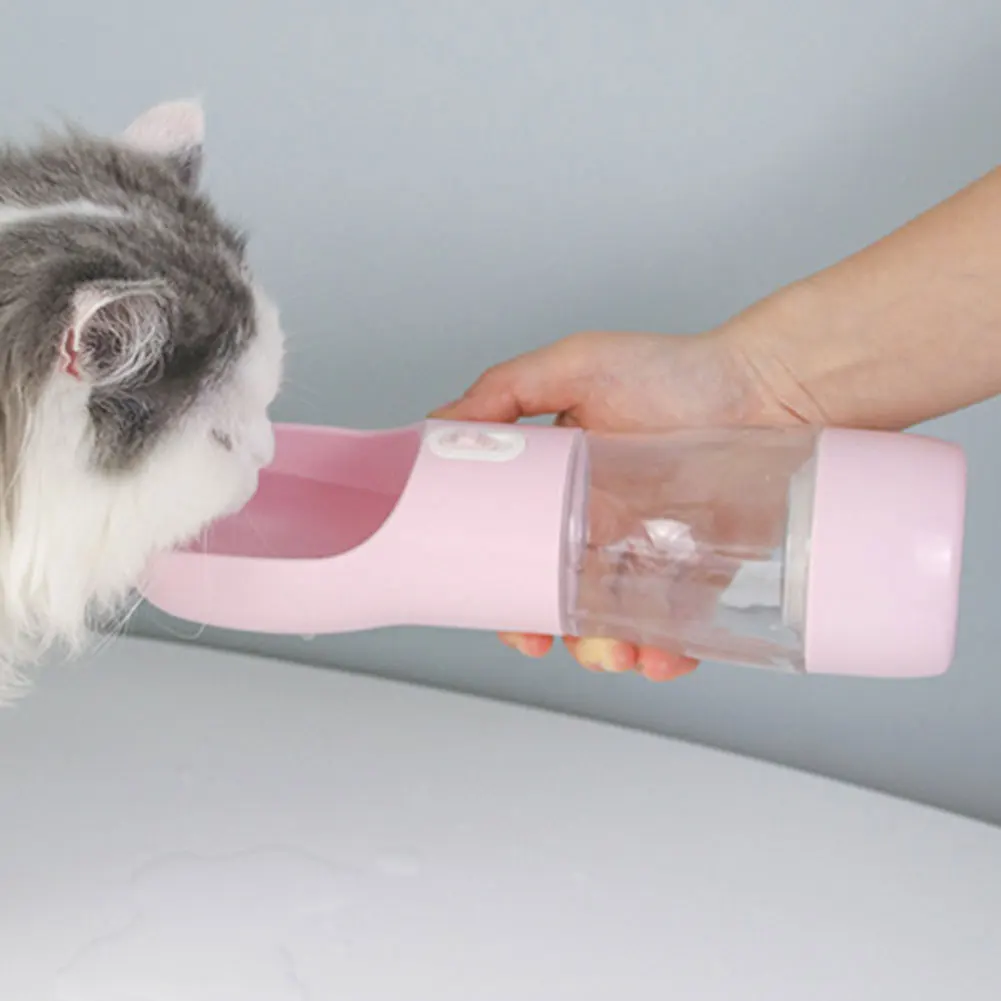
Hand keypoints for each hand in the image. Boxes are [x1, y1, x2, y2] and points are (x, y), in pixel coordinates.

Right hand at [430, 326, 805, 680]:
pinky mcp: (701, 570)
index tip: (508, 618)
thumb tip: (437, 424)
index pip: (522, 553)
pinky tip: (663, 657)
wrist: (771, 386)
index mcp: (563, 488)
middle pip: (563, 600)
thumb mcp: (577, 365)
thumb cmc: (679, 371)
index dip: (509, 594)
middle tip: (557, 642)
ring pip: (616, 623)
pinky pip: (679, 628)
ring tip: (617, 651)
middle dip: (556, 634)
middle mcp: (600, 526)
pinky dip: (668, 654)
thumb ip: (505, 390)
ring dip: (606, 652)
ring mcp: (650, 552)